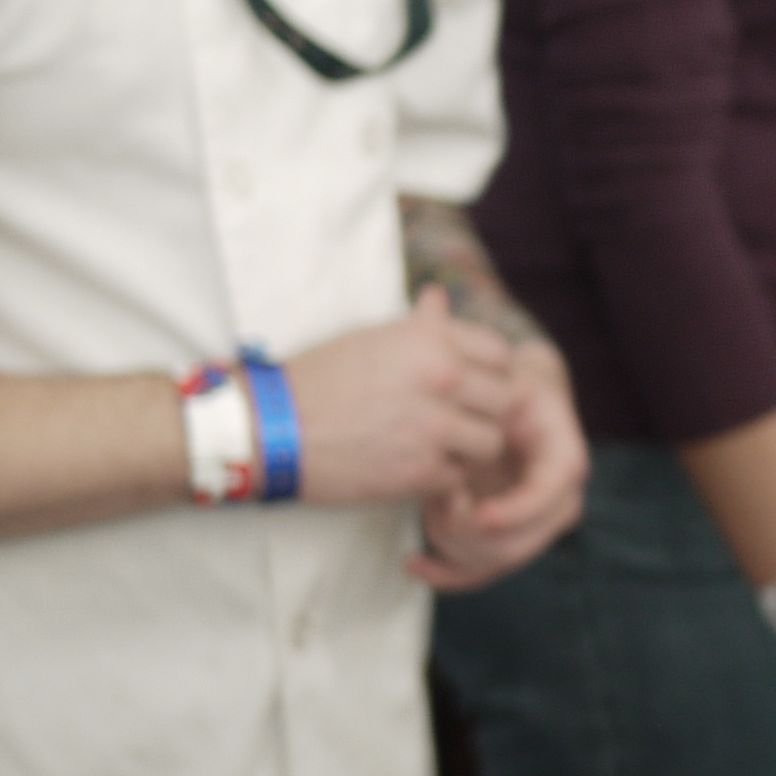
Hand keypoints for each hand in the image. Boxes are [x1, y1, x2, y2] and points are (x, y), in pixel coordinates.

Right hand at [287, 288, 518, 508]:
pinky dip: (443, 477)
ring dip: (470, 447)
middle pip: (504, 399)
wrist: (271, 427)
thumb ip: (419, 326)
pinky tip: (416, 466)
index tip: (469, 384)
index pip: (500, 354)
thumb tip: (440, 297)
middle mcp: (440, 379)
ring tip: (440, 444)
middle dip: (484, 410)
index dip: (488, 371)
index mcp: (430, 340)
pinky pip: (461, 476)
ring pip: (491, 442)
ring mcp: (434, 428)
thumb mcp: (370, 338)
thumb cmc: (319, 377)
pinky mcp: (421, 472)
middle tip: (457, 418)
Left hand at [413, 335, 590, 593]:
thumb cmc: (471, 372)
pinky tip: (414, 565)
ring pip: (511, 555)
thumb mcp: (464, 355)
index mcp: (554, 435)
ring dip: (468, 552)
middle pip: (541, 530)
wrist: (477, 399)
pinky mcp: (503, 534)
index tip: (476, 511)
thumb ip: (449, 336)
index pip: (562, 480)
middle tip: (442, 516)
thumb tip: (429, 298)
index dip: (523, 503)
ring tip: (428, 522)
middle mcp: (553, 479)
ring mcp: (530, 510)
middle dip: (491, 536)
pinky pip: (487, 569)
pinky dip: (453, 575)